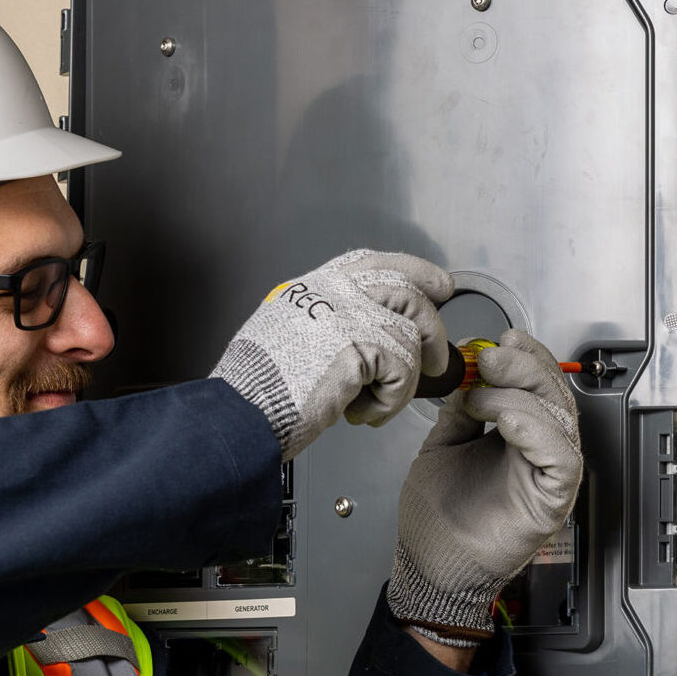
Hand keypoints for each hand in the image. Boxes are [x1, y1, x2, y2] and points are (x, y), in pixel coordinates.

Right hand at [211, 250, 452, 459]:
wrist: (240, 410)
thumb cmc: (256, 387)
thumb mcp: (287, 335)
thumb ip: (325, 324)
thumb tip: (365, 340)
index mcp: (313, 286)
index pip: (372, 263)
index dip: (412, 271)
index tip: (436, 286)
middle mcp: (331, 291)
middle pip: (404, 287)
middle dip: (430, 324)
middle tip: (435, 359)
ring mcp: (345, 312)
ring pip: (410, 331)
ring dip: (406, 377)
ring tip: (382, 401)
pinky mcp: (358, 344)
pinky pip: (403, 369)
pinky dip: (392, 399)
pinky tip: (365, 412)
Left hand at [388, 329, 582, 637]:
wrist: (429, 564)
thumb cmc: (437, 516)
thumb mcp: (443, 445)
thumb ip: (459, 411)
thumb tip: (466, 372)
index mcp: (519, 436)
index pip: (537, 384)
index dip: (524, 357)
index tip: (494, 342)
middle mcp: (540, 452)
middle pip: (554, 394)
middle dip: (525, 366)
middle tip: (490, 357)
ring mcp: (549, 476)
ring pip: (560, 418)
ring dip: (522, 394)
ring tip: (482, 393)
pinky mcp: (553, 500)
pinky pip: (562, 457)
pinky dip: (535, 430)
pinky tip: (504, 420)